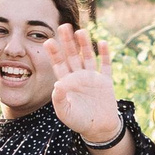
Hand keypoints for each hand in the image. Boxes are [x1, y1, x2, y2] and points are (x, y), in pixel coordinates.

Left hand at [44, 26, 121, 143]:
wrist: (98, 129)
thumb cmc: (78, 121)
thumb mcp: (65, 112)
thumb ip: (60, 99)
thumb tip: (58, 84)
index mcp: (66, 83)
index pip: (58, 64)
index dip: (54, 53)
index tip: (48, 41)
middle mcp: (78, 77)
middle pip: (72, 56)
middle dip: (68, 42)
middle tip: (63, 26)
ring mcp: (92, 78)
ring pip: (88, 57)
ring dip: (85, 45)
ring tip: (81, 31)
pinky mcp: (105, 82)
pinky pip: (105, 66)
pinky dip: (105, 55)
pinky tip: (103, 43)